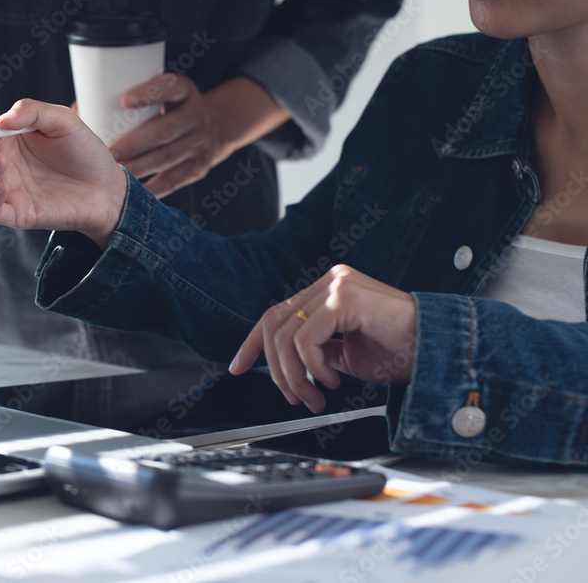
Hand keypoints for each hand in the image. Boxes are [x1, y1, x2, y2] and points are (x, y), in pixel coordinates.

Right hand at [0, 99, 126, 247]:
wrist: (107, 188)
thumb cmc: (85, 152)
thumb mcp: (64, 120)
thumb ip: (33, 112)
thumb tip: (1, 120)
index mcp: (10, 140)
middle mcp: (5, 164)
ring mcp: (9, 190)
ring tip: (0, 164)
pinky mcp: (16, 213)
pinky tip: (3, 188)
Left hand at [110, 75, 288, 197]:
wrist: (215, 127)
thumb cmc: (171, 109)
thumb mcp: (162, 93)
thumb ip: (131, 97)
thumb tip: (79, 107)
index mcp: (184, 90)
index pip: (170, 87)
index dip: (149, 93)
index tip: (124, 100)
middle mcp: (197, 115)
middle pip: (163, 131)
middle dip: (133, 144)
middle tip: (106, 153)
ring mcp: (201, 143)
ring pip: (166, 158)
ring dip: (138, 167)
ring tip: (113, 173)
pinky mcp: (200, 167)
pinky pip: (173, 180)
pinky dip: (152, 187)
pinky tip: (134, 191)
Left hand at [229, 265, 417, 412]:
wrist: (440, 350)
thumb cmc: (402, 352)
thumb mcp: (346, 355)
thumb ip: (316, 353)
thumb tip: (287, 366)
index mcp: (328, 291)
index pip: (276, 314)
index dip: (253, 343)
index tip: (239, 368)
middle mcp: (330, 281)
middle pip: (275, 325)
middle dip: (277, 370)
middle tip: (295, 399)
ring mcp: (337, 286)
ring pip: (286, 334)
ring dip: (295, 375)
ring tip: (316, 396)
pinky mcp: (345, 298)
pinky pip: (306, 337)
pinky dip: (312, 366)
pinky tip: (333, 380)